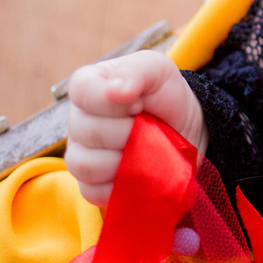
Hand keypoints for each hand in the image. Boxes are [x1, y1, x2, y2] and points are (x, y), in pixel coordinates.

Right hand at [65, 50, 207, 205]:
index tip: (139, 103)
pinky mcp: (90, 185)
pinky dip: (122, 184)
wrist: (184, 129)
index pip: (82, 91)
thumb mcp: (157, 70)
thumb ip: (135, 71)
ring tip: (144, 147)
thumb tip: (116, 90)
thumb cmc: (165, 94)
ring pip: (88, 165)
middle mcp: (77, 121)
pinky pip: (94, 192)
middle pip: (88, 131)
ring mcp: (80, 154)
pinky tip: (138, 169)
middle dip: (128, 130)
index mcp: (87, 87)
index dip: (114, 101)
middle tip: (147, 126)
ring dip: (126, 158)